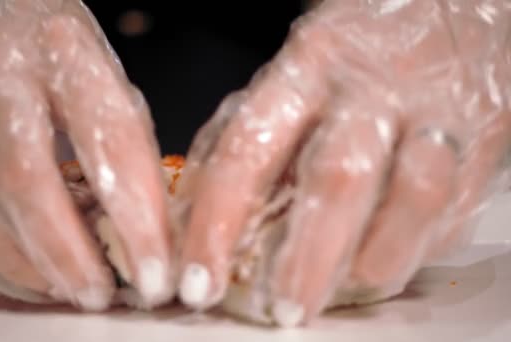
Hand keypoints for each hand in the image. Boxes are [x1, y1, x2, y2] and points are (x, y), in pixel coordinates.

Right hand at [0, 0, 171, 309]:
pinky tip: (21, 271)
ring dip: (23, 263)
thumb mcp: (95, 56)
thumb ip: (118, 126)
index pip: (109, 141)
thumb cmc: (39, 27)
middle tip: (100, 295)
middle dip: (68, 254)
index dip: (136, 217)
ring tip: (64, 291)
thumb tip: (141, 208)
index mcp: (61, 47)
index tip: (155, 270)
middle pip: (27, 180)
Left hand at [175, 0, 510, 325]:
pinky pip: (453, 205)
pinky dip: (418, 247)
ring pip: (412, 194)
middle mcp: (368, 91)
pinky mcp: (478, 141)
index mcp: (304, 69)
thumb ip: (242, 134)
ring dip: (373, 260)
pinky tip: (385, 263)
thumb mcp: (288, 73)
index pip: (249, 149)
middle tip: (282, 311)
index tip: (197, 280)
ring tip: (341, 294)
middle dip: (305, 259)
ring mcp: (430, 114)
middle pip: (336, 179)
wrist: (452, 8)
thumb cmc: (354, 54)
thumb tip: (195, 209)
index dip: (217, 223)